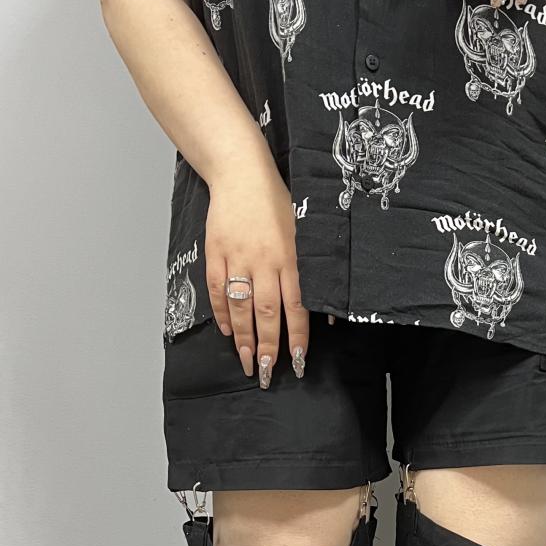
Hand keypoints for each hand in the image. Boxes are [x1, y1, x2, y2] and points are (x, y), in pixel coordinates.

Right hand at [205, 160, 307, 388]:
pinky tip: (227, 331)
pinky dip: (221, 313)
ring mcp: (236, 258)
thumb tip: (330, 309)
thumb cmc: (277, 202)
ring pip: (239, 306)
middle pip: (265, 312)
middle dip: (266, 346)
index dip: (297, 336)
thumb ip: (315, 269)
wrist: (240, 174)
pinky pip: (216, 290)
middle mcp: (263, 261)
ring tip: (246, 362)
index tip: (297, 361)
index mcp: (289, 257)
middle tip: (265, 372)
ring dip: (243, 337)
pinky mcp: (215, 253)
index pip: (296, 305)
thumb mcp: (305, 231)